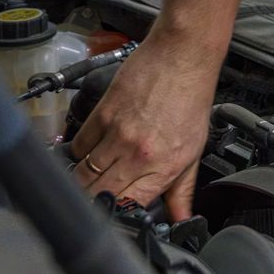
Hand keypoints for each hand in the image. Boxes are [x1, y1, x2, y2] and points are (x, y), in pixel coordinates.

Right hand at [67, 30, 222, 218]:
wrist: (184, 55)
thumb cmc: (191, 97)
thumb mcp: (194, 150)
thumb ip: (182, 191)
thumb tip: (180, 219)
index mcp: (162, 167)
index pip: (127, 207)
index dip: (115, 216)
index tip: (111, 215)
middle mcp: (138, 154)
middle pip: (97, 193)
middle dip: (92, 201)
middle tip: (94, 198)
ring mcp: (117, 134)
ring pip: (83, 173)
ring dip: (81, 180)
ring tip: (87, 179)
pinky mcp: (103, 113)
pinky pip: (79, 144)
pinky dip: (80, 151)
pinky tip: (89, 150)